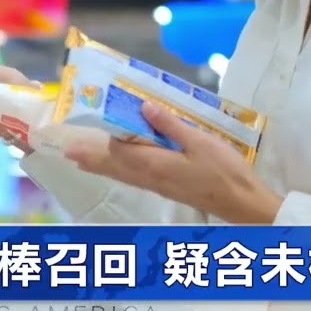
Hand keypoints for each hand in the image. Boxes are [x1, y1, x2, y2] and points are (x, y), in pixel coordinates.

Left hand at [64, 101, 283, 224]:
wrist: (242, 203)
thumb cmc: (224, 171)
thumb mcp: (201, 142)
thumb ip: (171, 126)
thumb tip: (143, 107)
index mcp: (155, 164)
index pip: (120, 148)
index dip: (107, 133)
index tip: (92, 118)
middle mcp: (151, 177)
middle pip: (114, 166)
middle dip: (91, 157)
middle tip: (68, 152)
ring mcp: (158, 186)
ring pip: (123, 175)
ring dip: (102, 166)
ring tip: (82, 161)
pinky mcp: (166, 189)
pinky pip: (134, 179)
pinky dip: (120, 171)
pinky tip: (119, 169)